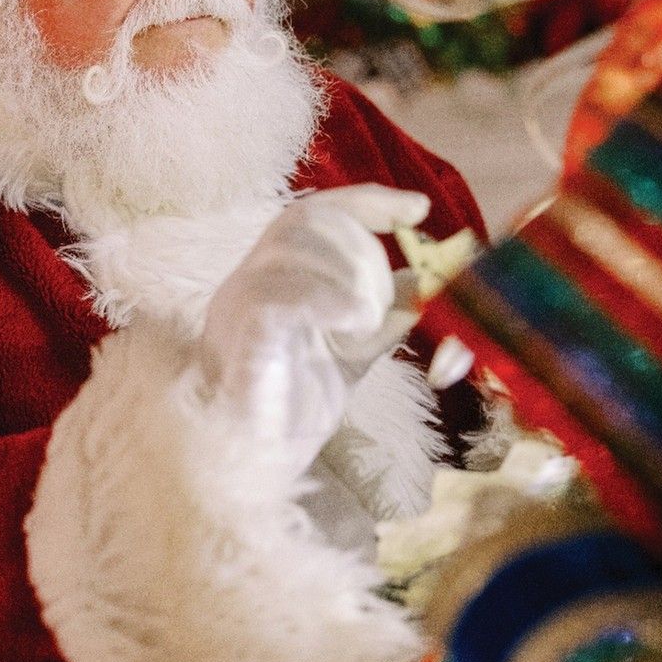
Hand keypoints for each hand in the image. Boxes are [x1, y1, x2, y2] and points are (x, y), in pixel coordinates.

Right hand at [199, 185, 430, 472]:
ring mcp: (240, 307)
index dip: (368, 201)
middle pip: (302, 221)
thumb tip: (422, 279)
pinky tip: (354, 320)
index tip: (417, 208)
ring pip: (289, 251)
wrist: (251, 461)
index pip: (314, 212)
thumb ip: (383, 317)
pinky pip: (278, 302)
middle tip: (382, 295)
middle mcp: (250, 280)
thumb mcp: (351, 352)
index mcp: (274, 278)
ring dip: (344, 274)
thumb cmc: (291, 405)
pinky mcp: (243, 341)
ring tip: (367, 320)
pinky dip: (325, 301)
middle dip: (359, 245)